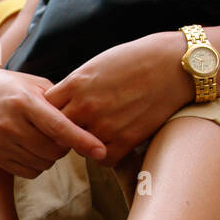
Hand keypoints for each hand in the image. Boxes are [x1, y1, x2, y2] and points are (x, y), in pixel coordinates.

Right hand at [0, 67, 104, 177]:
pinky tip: (33, 149)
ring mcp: (1, 142)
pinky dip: (38, 164)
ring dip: (52, 156)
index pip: (58, 127)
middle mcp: (10, 124)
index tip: (101, 151)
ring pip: (43, 163)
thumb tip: (85, 120)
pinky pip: (29, 172)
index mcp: (24, 101)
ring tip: (46, 139)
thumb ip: (58, 101)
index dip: (82, 140)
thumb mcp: (33, 84)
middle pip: (54, 150)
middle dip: (66, 146)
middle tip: (63, 135)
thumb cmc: (9, 87)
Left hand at [46, 31, 192, 165]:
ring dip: (85, 143)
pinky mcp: (125, 140)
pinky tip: (112, 143)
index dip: (50, 113)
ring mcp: (105, 125)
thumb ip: (74, 86)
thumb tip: (57, 104)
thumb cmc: (135, 59)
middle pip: (57, 131)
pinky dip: (105, 155)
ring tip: (97, 132)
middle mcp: (86, 106)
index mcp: (75, 84)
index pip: (46, 108)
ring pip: (79, 146)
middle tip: (73, 129)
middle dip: (63, 131)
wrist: (173, 64)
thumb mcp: (96, 65)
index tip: (58, 114)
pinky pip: (103, 159)